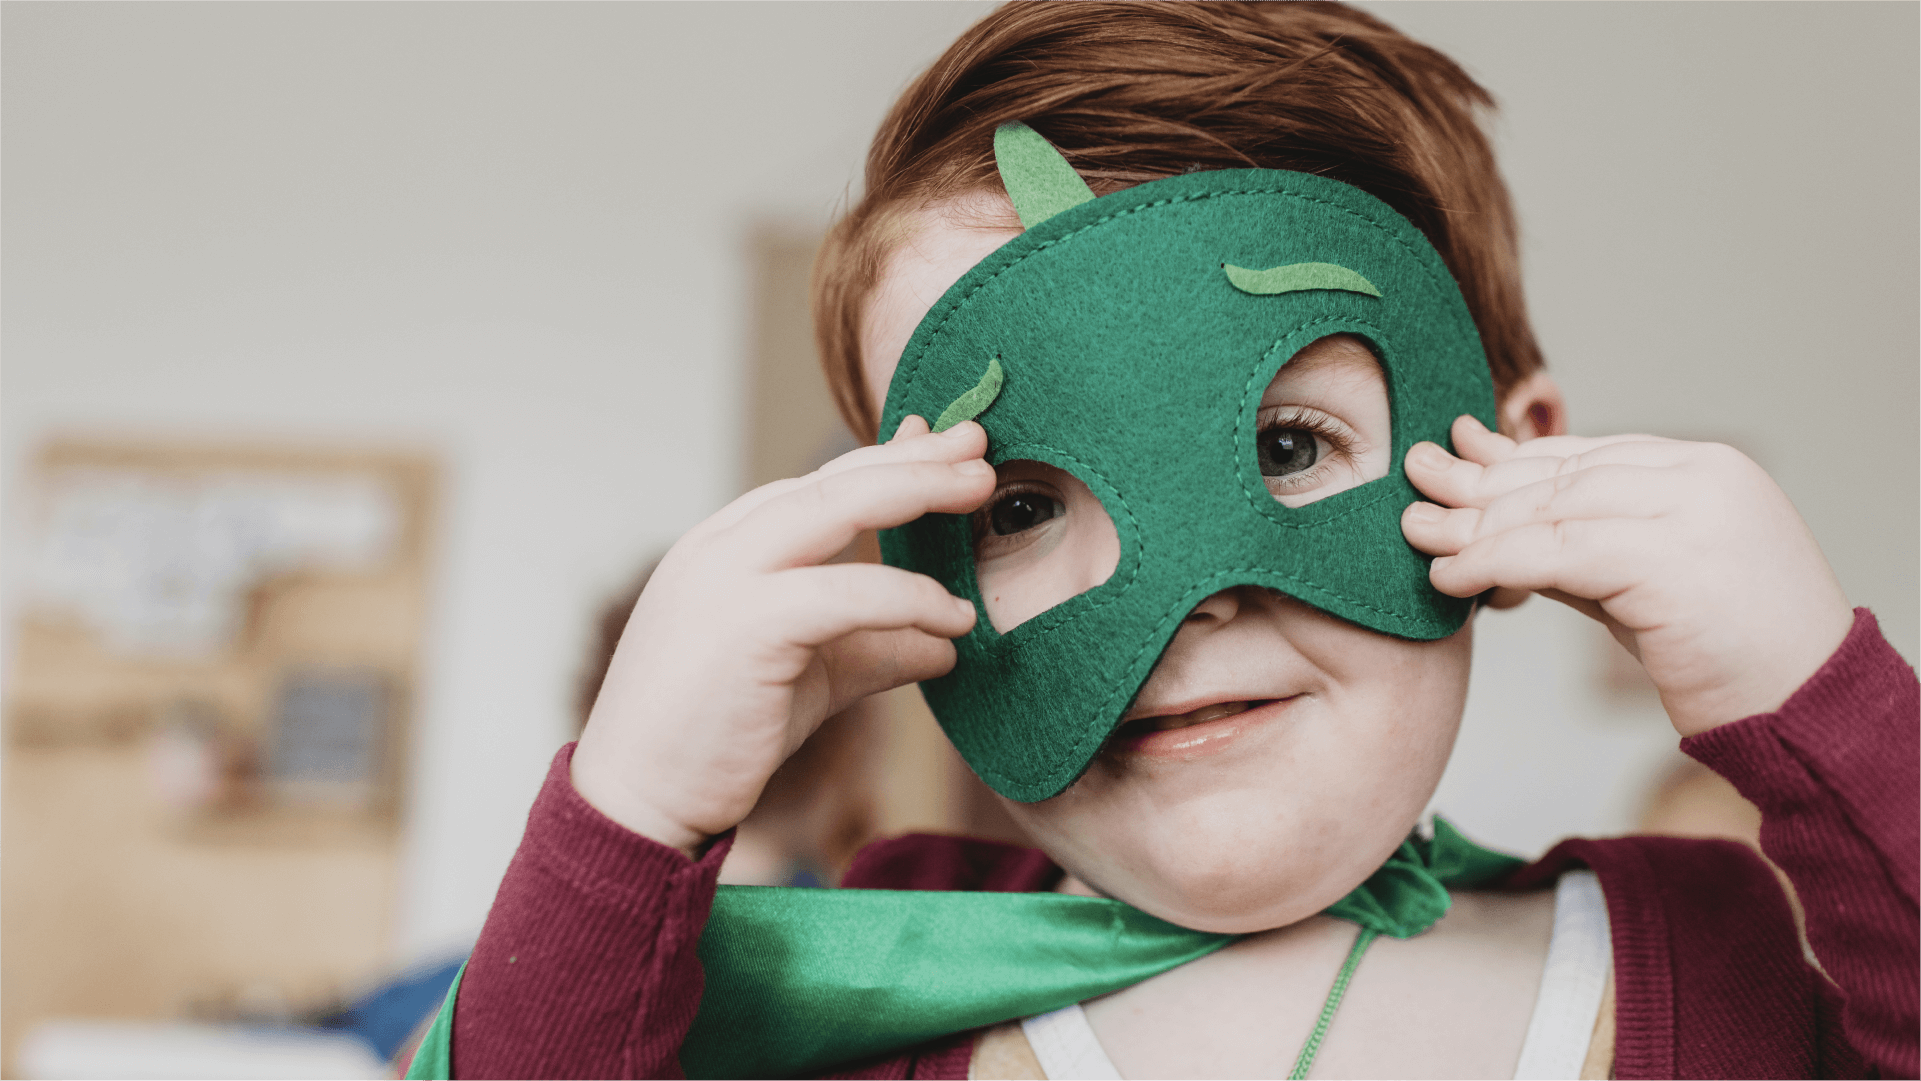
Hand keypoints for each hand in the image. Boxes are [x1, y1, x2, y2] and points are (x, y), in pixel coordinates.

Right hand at [572, 417, 993, 853]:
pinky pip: (847, 594)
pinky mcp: (745, 626)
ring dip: (918, 491)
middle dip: (916, 456)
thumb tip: (945, 643)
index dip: (889, 460)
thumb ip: (872, 646)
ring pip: (838, 507)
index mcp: (725, 546)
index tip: (948, 447)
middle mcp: (721, 546)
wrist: (636, 803)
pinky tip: (954, 618)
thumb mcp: (810, 677)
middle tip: (981, 441)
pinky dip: (909, 597)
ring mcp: (726, 578)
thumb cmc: (713, 738)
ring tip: (983, 490)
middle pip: (835, 479)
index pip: (819, 485)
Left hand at [1400, 415, 1852, 736]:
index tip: (1457, 454)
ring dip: (1475, 524)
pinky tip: (1450, 577)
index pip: (1587, 454)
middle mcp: (1703, 476)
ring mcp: (1694, 512)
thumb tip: (1492, 528)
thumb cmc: (1732, 658)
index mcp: (1706, 469)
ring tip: (1417, 533)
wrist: (1811, 712)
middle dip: (1481, 484)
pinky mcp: (1673, 560)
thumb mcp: (1644, 585)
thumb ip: (1580, 547)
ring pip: (1554, 508)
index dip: (1513, 458)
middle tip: (1416, 483)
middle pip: (1563, 475)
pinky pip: (1558, 552)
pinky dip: (1494, 562)